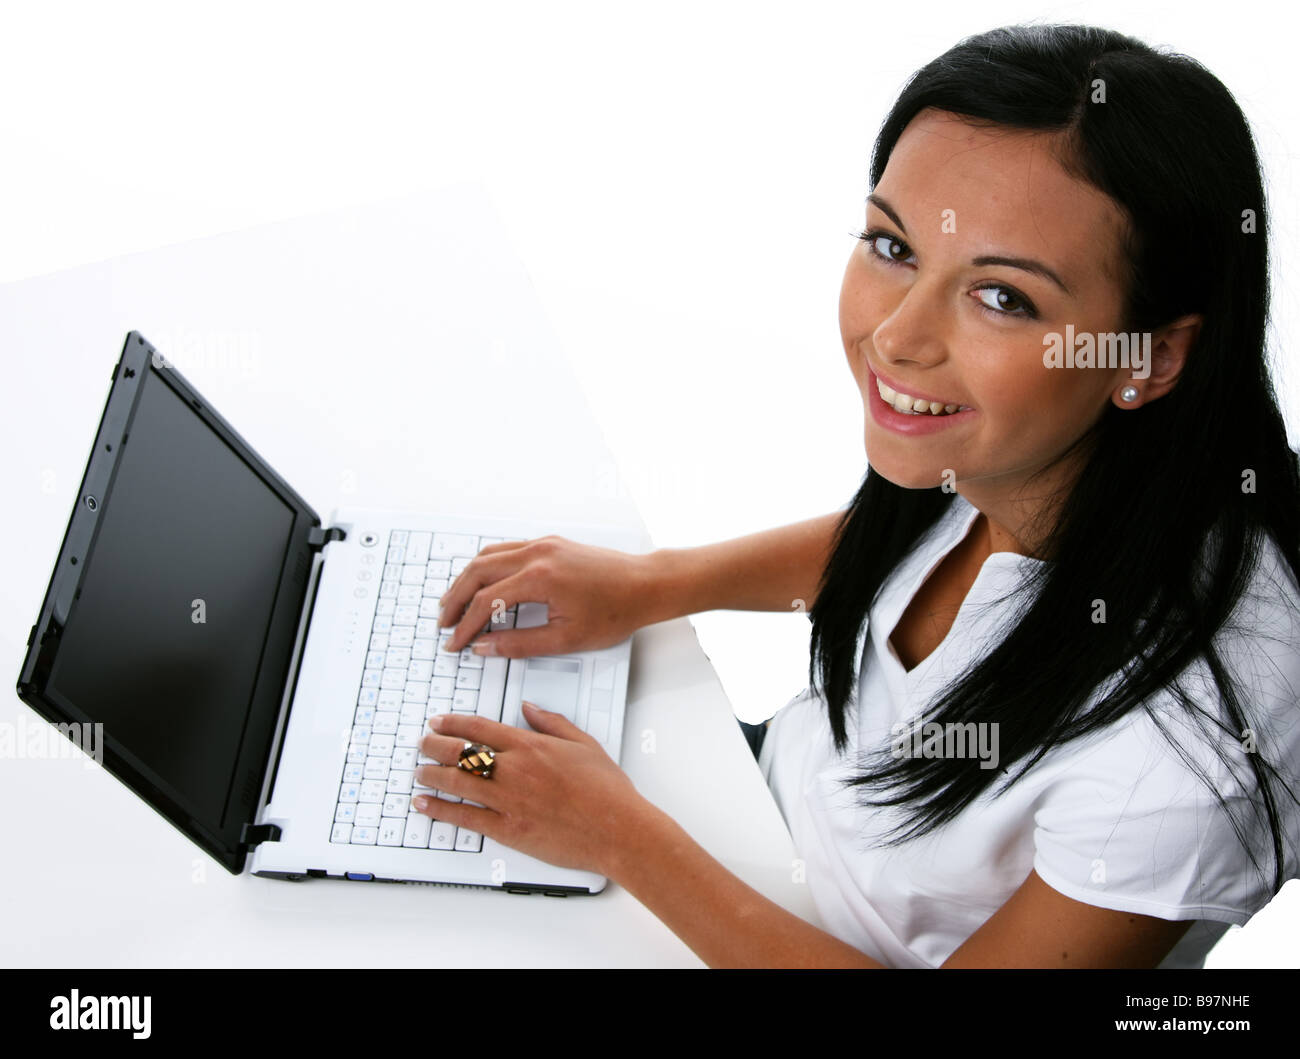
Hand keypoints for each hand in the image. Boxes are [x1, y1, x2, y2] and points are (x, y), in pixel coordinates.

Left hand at [411, 702, 647, 877]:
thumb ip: (552, 723)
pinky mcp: (507, 828)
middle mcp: (514, 770)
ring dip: (431, 775)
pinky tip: (425, 804)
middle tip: (422, 743)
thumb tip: (529, 708)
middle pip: (460, 752)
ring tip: (418, 772)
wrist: (617, 829)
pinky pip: (464, 817)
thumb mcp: (583, 744)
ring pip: (456, 782)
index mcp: (531, 746)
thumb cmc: (606, 790)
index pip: (480, 727)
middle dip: (435, 745)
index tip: (439, 721)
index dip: (454, 722)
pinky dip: (440, 810)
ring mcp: (507, 800)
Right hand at [436, 535, 654, 655]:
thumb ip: (519, 644)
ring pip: (488, 556)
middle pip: (477, 572)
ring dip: (467, 579)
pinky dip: (486, 566)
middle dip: (455, 599)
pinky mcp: (549, 543)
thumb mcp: (566, 639)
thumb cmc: (615, 611)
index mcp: (539, 578)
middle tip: (444, 623)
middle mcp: (536, 554)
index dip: (466, 627)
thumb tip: (485, 647)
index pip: (486, 603)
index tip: (455, 643)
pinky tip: (481, 582)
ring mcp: (542, 544)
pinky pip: (506, 549)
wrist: (644, 585)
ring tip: (454, 603)